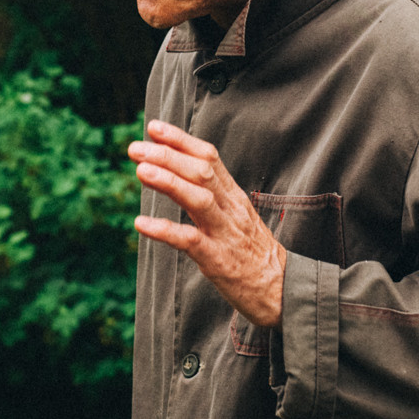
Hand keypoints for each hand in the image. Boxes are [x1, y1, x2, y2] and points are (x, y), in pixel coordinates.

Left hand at [128, 119, 286, 328]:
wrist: (283, 290)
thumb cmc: (253, 252)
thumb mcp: (237, 215)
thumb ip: (213, 194)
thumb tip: (181, 172)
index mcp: (233, 195)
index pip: (208, 157)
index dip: (181, 140)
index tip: (154, 128)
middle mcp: (230, 209)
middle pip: (201, 172)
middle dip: (167, 156)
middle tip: (136, 148)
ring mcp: (225, 233)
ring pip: (198, 199)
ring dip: (168, 182)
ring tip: (141, 171)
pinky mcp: (218, 260)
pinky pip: (190, 241)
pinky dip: (164, 230)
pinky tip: (141, 223)